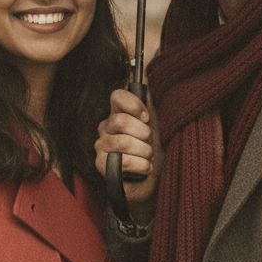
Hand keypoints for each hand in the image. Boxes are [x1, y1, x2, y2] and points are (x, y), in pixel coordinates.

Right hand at [96, 88, 160, 220]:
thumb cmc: (157, 152)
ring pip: (121, 142)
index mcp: (119, 114)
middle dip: (142, 134)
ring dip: (143, 152)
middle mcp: (106, 127)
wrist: (154, 182)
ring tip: (148, 157)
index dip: (134, 105)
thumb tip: (152, 79)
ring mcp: (101, 146)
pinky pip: (122, 161)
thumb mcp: (160, 126)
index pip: (117, 96)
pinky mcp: (101, 165)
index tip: (147, 118)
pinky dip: (140, 166)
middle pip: (120, 121)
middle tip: (150, 143)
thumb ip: (155, 105)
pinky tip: (144, 169)